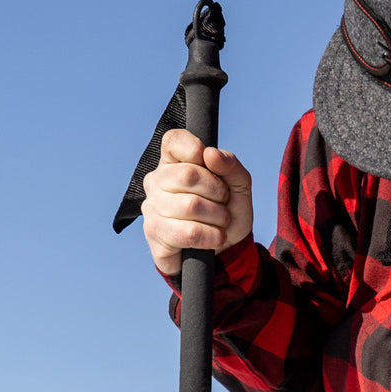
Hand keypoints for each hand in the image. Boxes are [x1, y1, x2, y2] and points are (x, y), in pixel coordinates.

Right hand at [141, 129, 253, 275]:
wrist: (224, 251)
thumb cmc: (227, 212)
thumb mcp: (239, 186)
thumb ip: (230, 164)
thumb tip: (210, 153)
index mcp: (173, 162)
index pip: (173, 140)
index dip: (195, 149)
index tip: (211, 164)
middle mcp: (156, 182)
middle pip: (188, 174)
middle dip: (218, 191)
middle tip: (223, 202)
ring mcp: (152, 208)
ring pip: (191, 206)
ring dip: (218, 217)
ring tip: (220, 222)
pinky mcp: (155, 235)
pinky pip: (189, 233)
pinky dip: (212, 236)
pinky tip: (215, 238)